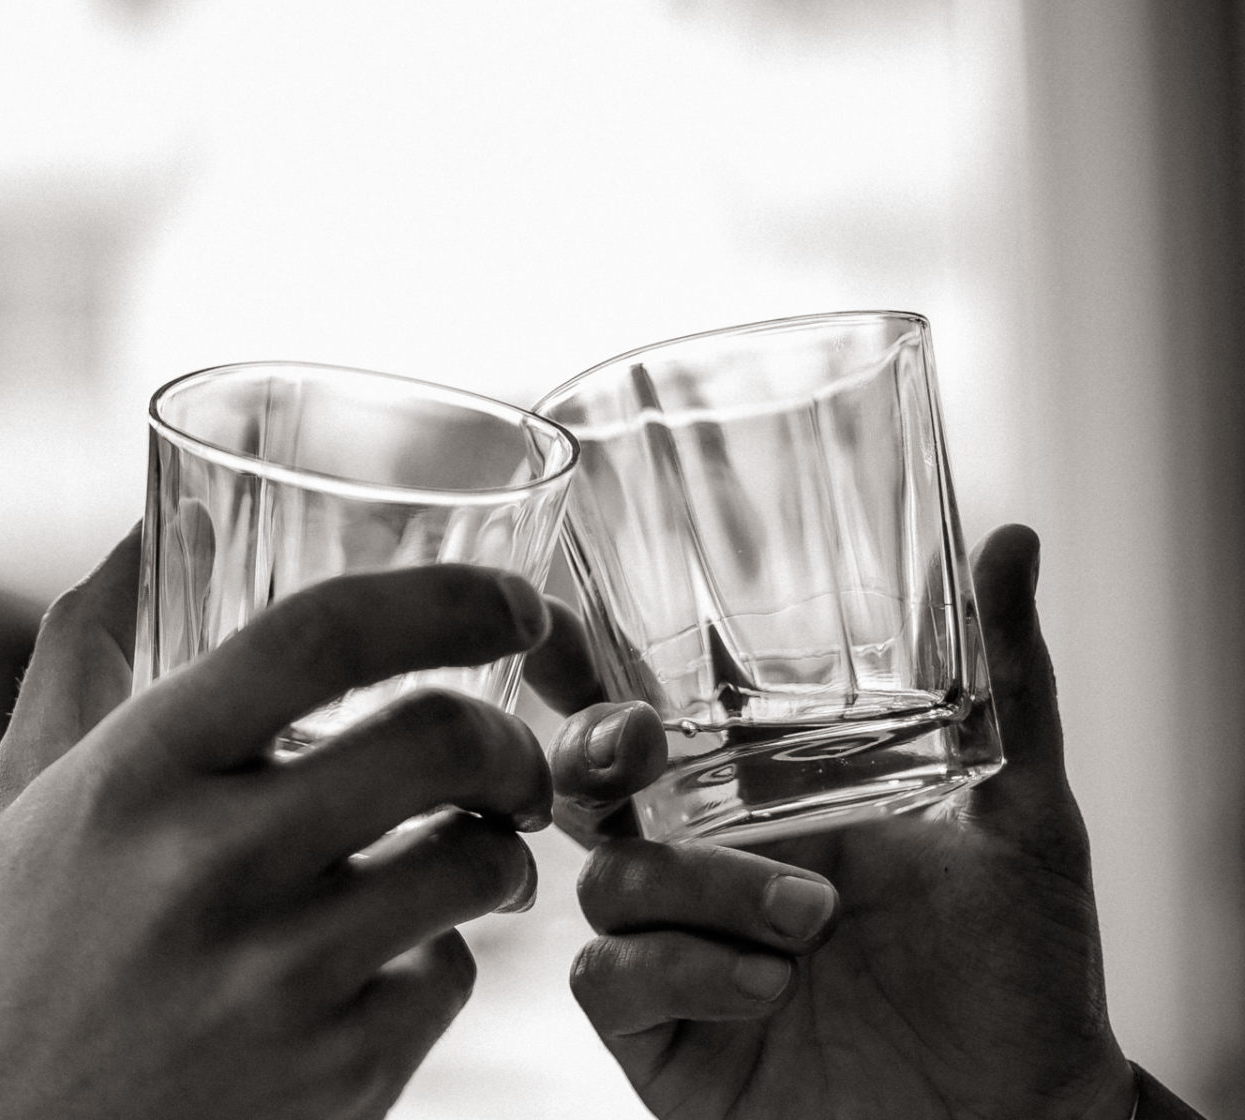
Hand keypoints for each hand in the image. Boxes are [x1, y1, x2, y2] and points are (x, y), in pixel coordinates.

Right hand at [0, 533, 564, 1119]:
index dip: (446, 599)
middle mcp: (210, 865)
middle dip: (509, 737)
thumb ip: (90, 638)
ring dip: (501, 843)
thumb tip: (155, 518)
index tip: (510, 602)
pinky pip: (454, 976)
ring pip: (474, 861)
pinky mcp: (333, 1074)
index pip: (321, 635)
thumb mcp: (30, 778)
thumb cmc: (28, 939)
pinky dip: (448, 952)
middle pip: (437, 740)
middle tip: (509, 757)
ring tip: (473, 849)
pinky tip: (400, 954)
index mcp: (140, 770)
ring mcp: (278, 979)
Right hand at [540, 524, 1136, 1119]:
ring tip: (812, 924)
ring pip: (607, 879)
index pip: (648, 716)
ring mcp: (678, 948)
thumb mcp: (1025, 814)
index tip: (550, 619)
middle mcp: (704, 863)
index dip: (579, 665)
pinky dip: (685, 970)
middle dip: (586, 748)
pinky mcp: (661, 1034)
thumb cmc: (1024, 972)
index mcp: (762, 799)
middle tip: (636, 747)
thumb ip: (1009, 685)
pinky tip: (769, 988)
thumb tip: (1013, 541)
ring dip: (703, 887)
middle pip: (580, 783)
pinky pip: (611, 978)